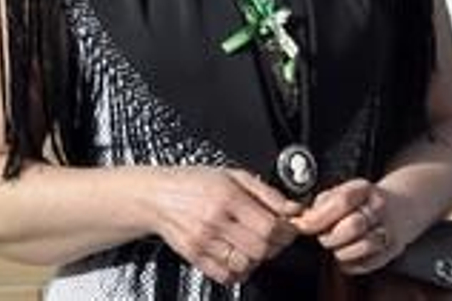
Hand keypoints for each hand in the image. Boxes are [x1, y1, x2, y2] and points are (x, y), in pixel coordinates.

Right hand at [148, 167, 299, 286]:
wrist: (156, 196)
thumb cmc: (195, 182)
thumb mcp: (234, 175)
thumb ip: (267, 192)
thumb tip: (294, 208)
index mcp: (228, 197)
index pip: (269, 225)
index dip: (287, 230)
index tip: (291, 227)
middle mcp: (215, 221)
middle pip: (260, 247)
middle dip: (277, 245)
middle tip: (278, 237)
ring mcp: (203, 242)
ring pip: (245, 264)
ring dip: (259, 259)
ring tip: (258, 245)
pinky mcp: (194, 257)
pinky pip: (225, 275)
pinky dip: (240, 271)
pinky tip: (241, 257)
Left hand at [292, 178, 410, 275]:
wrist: (398, 209)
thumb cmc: (362, 203)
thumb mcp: (342, 192)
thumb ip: (322, 204)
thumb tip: (302, 220)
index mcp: (365, 189)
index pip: (342, 201)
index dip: (319, 217)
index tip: (303, 226)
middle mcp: (380, 208)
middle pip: (353, 226)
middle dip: (331, 236)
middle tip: (324, 236)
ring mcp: (389, 228)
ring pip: (361, 247)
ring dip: (341, 251)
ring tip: (338, 245)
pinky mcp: (391, 250)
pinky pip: (364, 264)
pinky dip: (350, 262)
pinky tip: (349, 253)